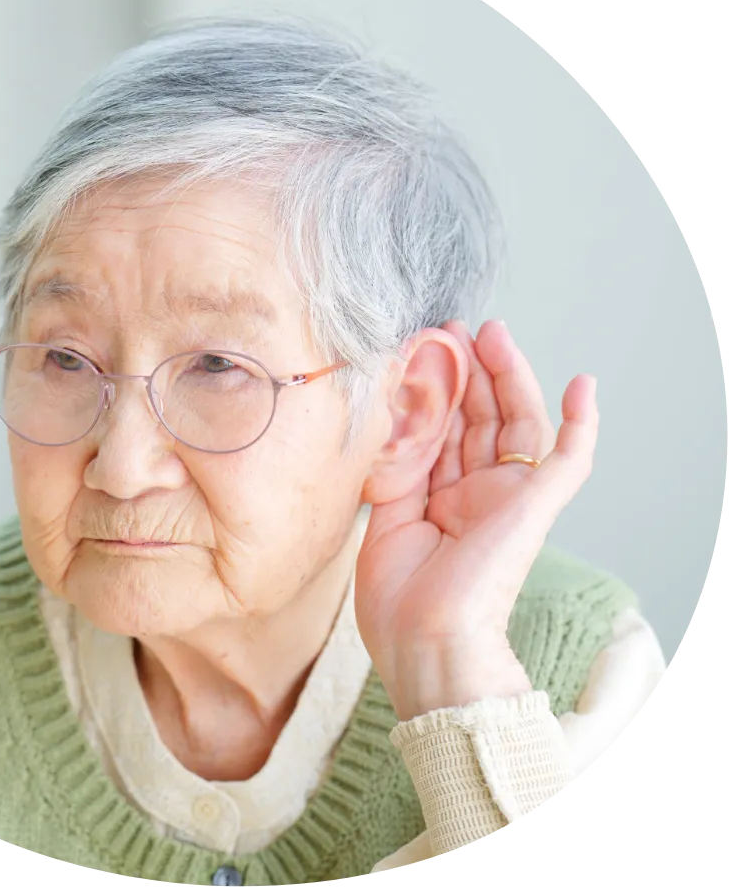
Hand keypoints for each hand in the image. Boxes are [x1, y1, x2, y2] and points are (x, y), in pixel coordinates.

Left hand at [354, 320, 598, 720]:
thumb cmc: (398, 599)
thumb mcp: (386, 517)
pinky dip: (582, 425)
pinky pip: (569, 462)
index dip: (439, 390)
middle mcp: (478, 495)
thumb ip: (399, 467)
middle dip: (471, 372)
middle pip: (482, 420)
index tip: (423, 348)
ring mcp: (508, 500)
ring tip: (495, 335)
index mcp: (442, 501)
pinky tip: (585, 385)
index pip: (446, 432)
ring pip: (517, 425)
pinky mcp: (534, 508)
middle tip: (455, 327)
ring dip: (510, 379)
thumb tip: (399, 415)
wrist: (424, 642)